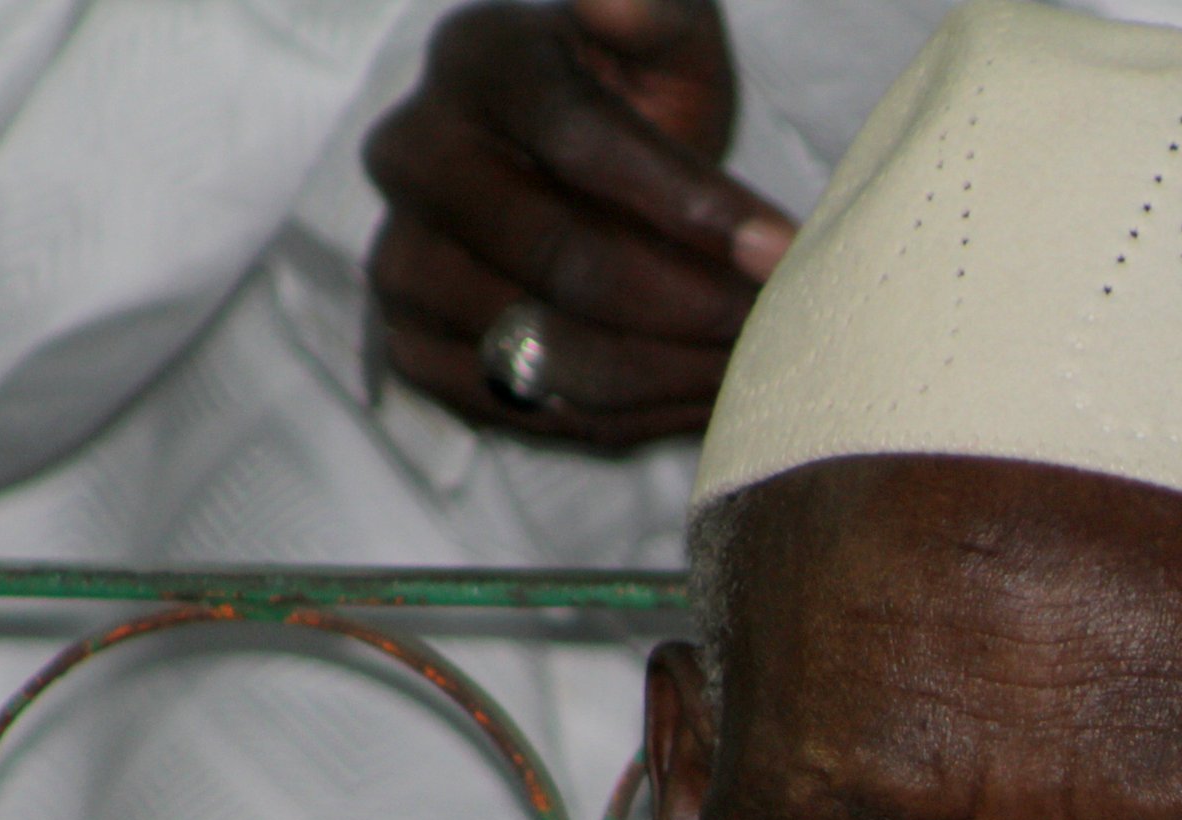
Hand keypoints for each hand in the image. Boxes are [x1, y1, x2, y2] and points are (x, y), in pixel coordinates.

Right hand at [363, 0, 794, 446]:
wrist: (570, 181)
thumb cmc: (635, 105)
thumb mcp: (665, 44)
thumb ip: (654, 22)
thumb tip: (615, 3)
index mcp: (475, 59)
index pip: (582, 142)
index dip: (690, 206)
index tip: (780, 249)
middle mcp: (414, 156)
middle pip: (564, 260)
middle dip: (692, 304)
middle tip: (775, 325)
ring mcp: (402, 258)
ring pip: (550, 351)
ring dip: (670, 374)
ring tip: (750, 367)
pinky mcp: (414, 346)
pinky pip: (530, 409)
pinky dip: (629, 417)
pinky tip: (697, 394)